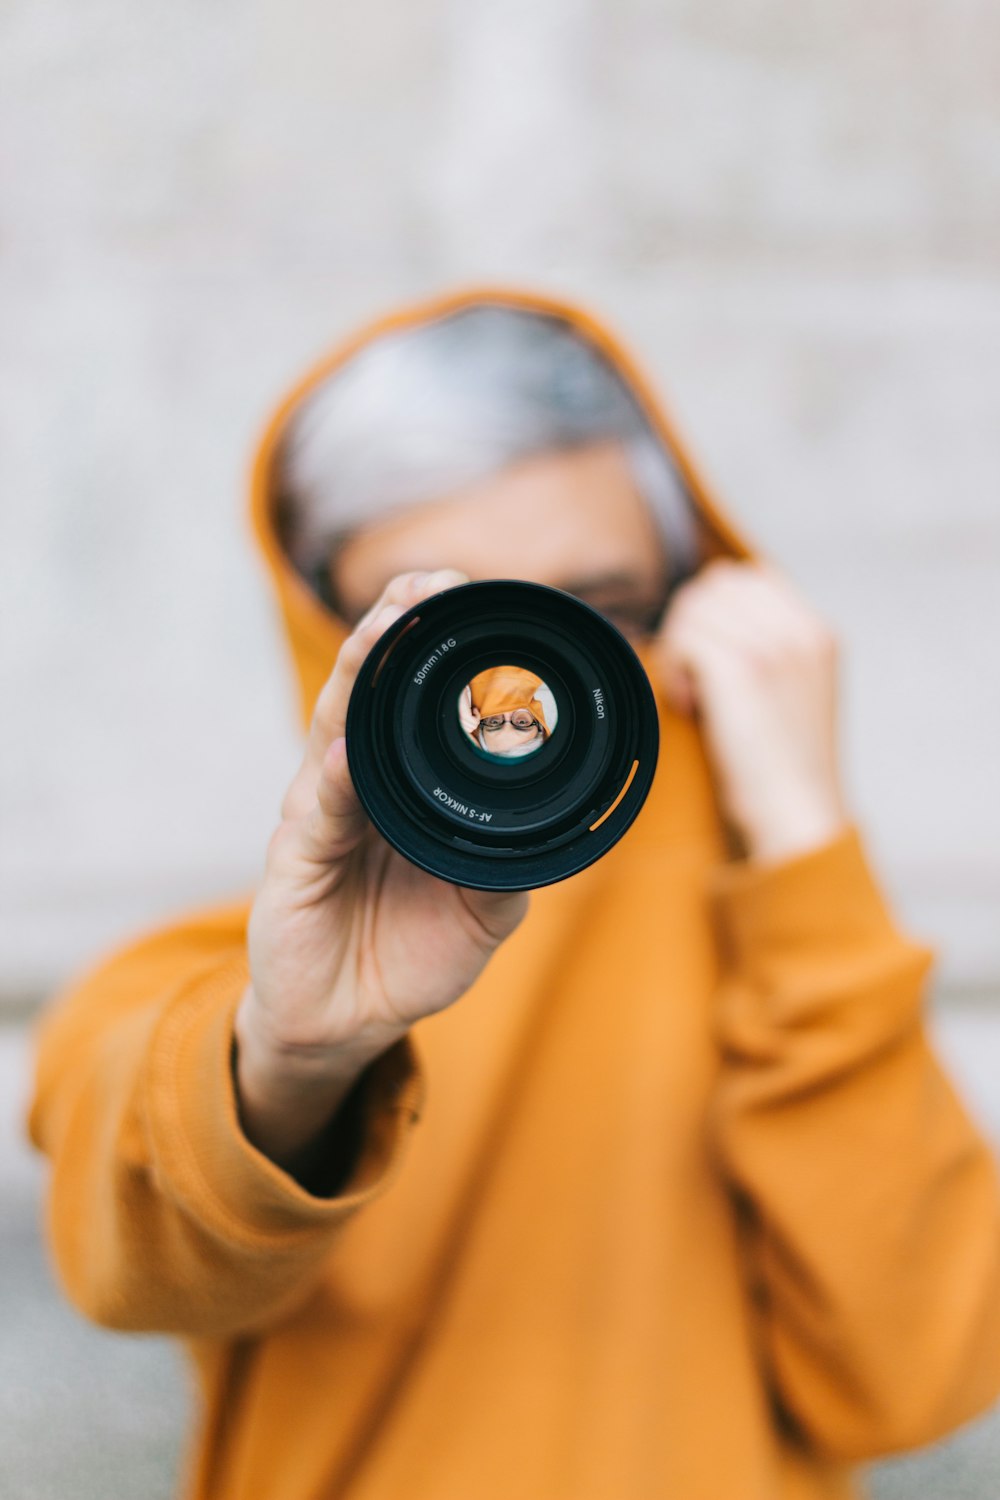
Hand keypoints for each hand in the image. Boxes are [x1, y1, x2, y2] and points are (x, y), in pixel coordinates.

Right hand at [235, 569, 529, 1167]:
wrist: (344, 1023)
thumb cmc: (409, 955)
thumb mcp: (482, 912)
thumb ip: (512, 867)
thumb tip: (562, 826)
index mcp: (404, 785)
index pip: (418, 699)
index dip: (438, 646)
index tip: (468, 594)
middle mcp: (360, 783)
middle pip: (373, 690)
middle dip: (395, 629)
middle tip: (427, 579)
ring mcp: (324, 814)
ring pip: (340, 727)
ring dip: (360, 673)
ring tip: (385, 623)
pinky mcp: (297, 858)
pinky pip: (321, 810)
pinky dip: (336, 777)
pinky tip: (348, 748)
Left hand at [653, 559, 848, 862]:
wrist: (795, 816)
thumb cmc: (781, 768)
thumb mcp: (792, 693)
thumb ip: (767, 648)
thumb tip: (705, 615)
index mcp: (818, 632)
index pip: (746, 576)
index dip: (712, 611)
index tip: (710, 661)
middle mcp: (801, 629)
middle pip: (714, 585)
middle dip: (689, 626)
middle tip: (694, 679)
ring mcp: (776, 645)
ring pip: (693, 609)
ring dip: (678, 651)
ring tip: (695, 698)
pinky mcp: (745, 668)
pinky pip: (683, 639)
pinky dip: (674, 672)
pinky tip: (690, 707)